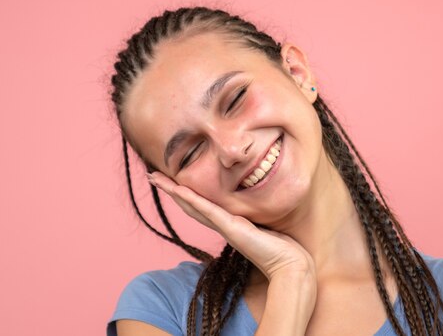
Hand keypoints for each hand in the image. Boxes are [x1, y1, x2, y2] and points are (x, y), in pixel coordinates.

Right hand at [147, 171, 314, 280]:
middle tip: (152, 176)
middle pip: (189, 205)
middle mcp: (222, 225)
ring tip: (156, 179)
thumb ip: (256, 220)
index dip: (184, 194)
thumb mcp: (265, 227)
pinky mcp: (232, 228)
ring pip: (192, 206)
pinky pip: (208, 210)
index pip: (201, 206)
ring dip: (173, 191)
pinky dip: (192, 199)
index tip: (171, 181)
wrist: (290, 265)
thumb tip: (258, 215)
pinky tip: (179, 189)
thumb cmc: (282, 249)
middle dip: (171, 190)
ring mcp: (225, 227)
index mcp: (229, 223)